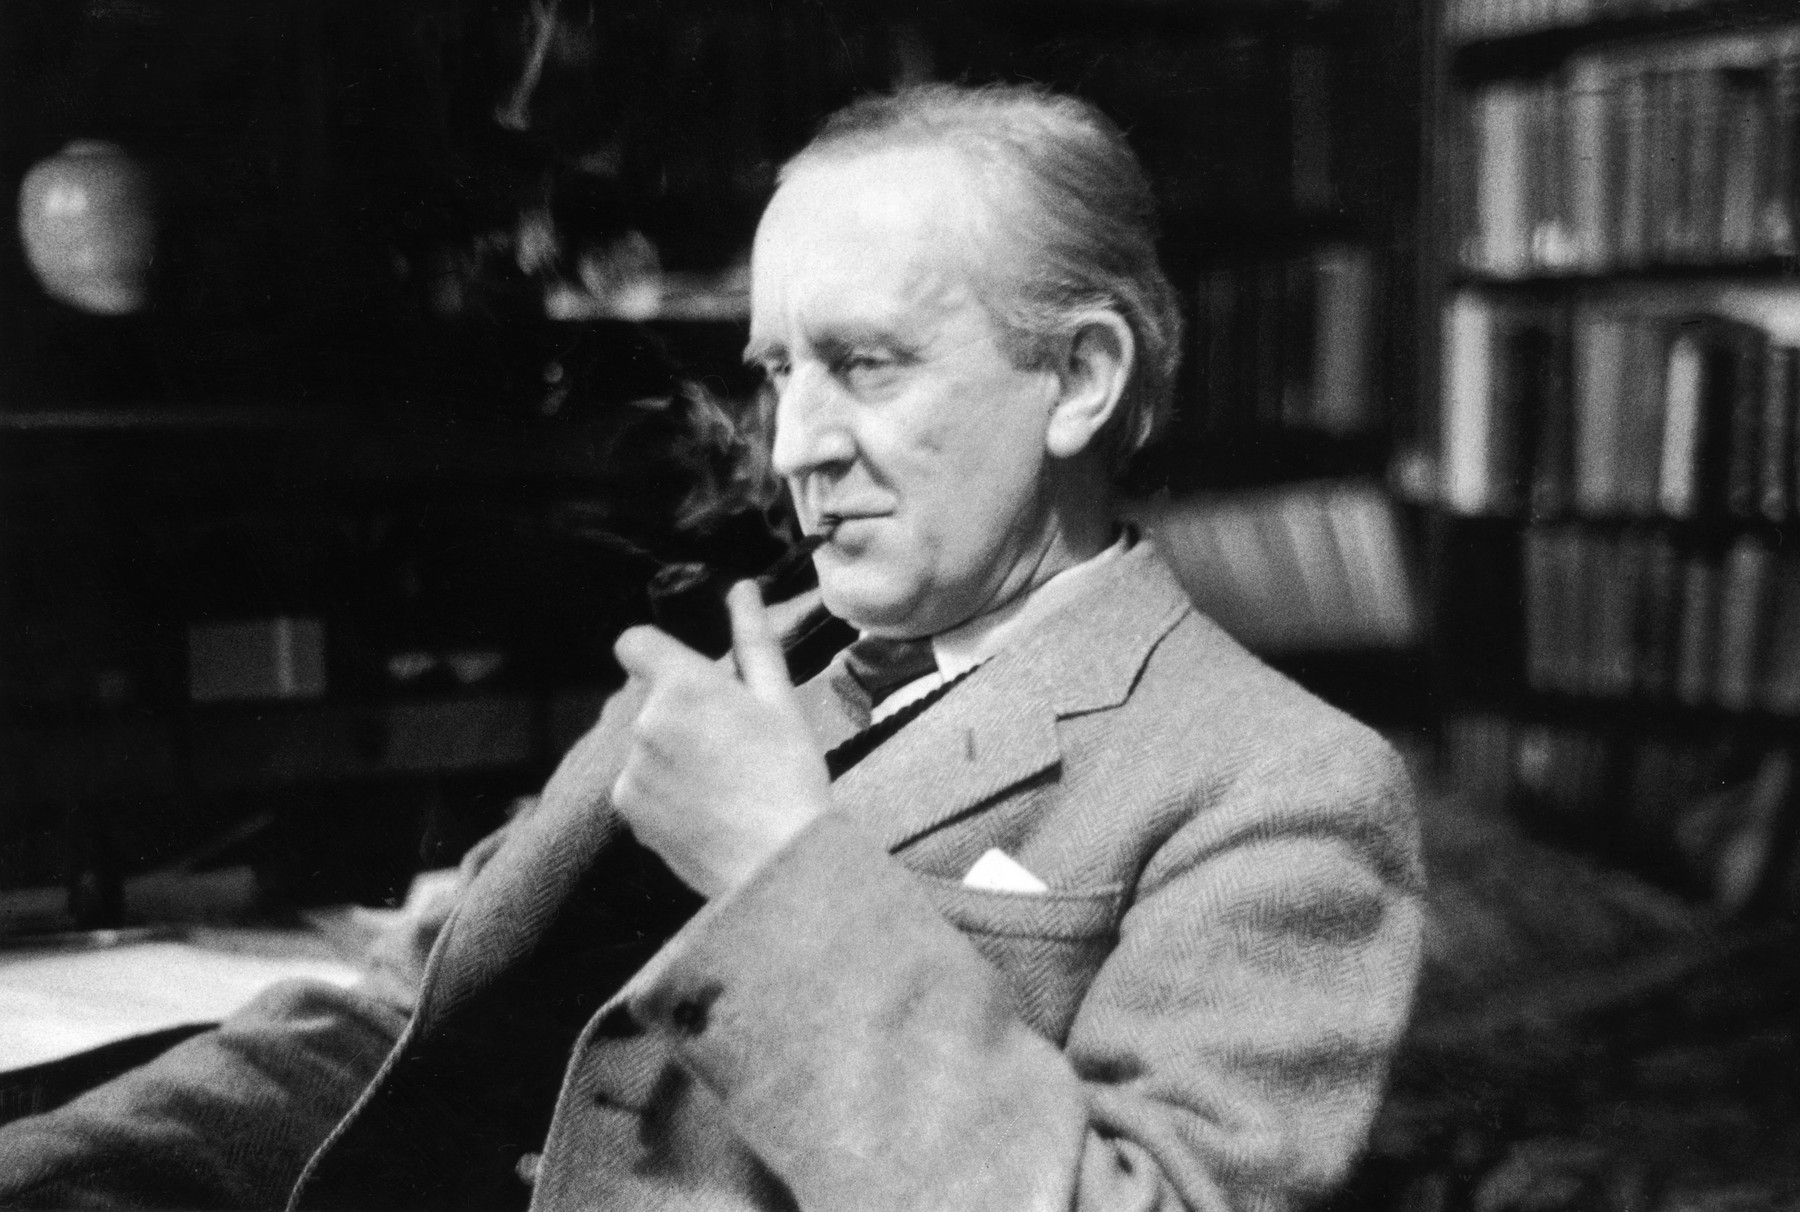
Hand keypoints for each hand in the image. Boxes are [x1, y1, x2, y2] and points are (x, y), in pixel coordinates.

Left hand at [611, 580, 832, 897]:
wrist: (778, 861)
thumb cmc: (790, 775)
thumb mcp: (779, 701)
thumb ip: (753, 640)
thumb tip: (743, 589)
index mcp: (684, 685)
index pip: (634, 643)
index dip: (656, 654)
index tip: (688, 677)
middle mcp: (645, 721)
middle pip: (649, 699)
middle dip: (679, 711)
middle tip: (731, 743)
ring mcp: (631, 767)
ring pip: (645, 743)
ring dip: (671, 753)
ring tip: (722, 783)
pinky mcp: (627, 808)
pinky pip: (638, 784)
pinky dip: (662, 792)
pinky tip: (704, 810)